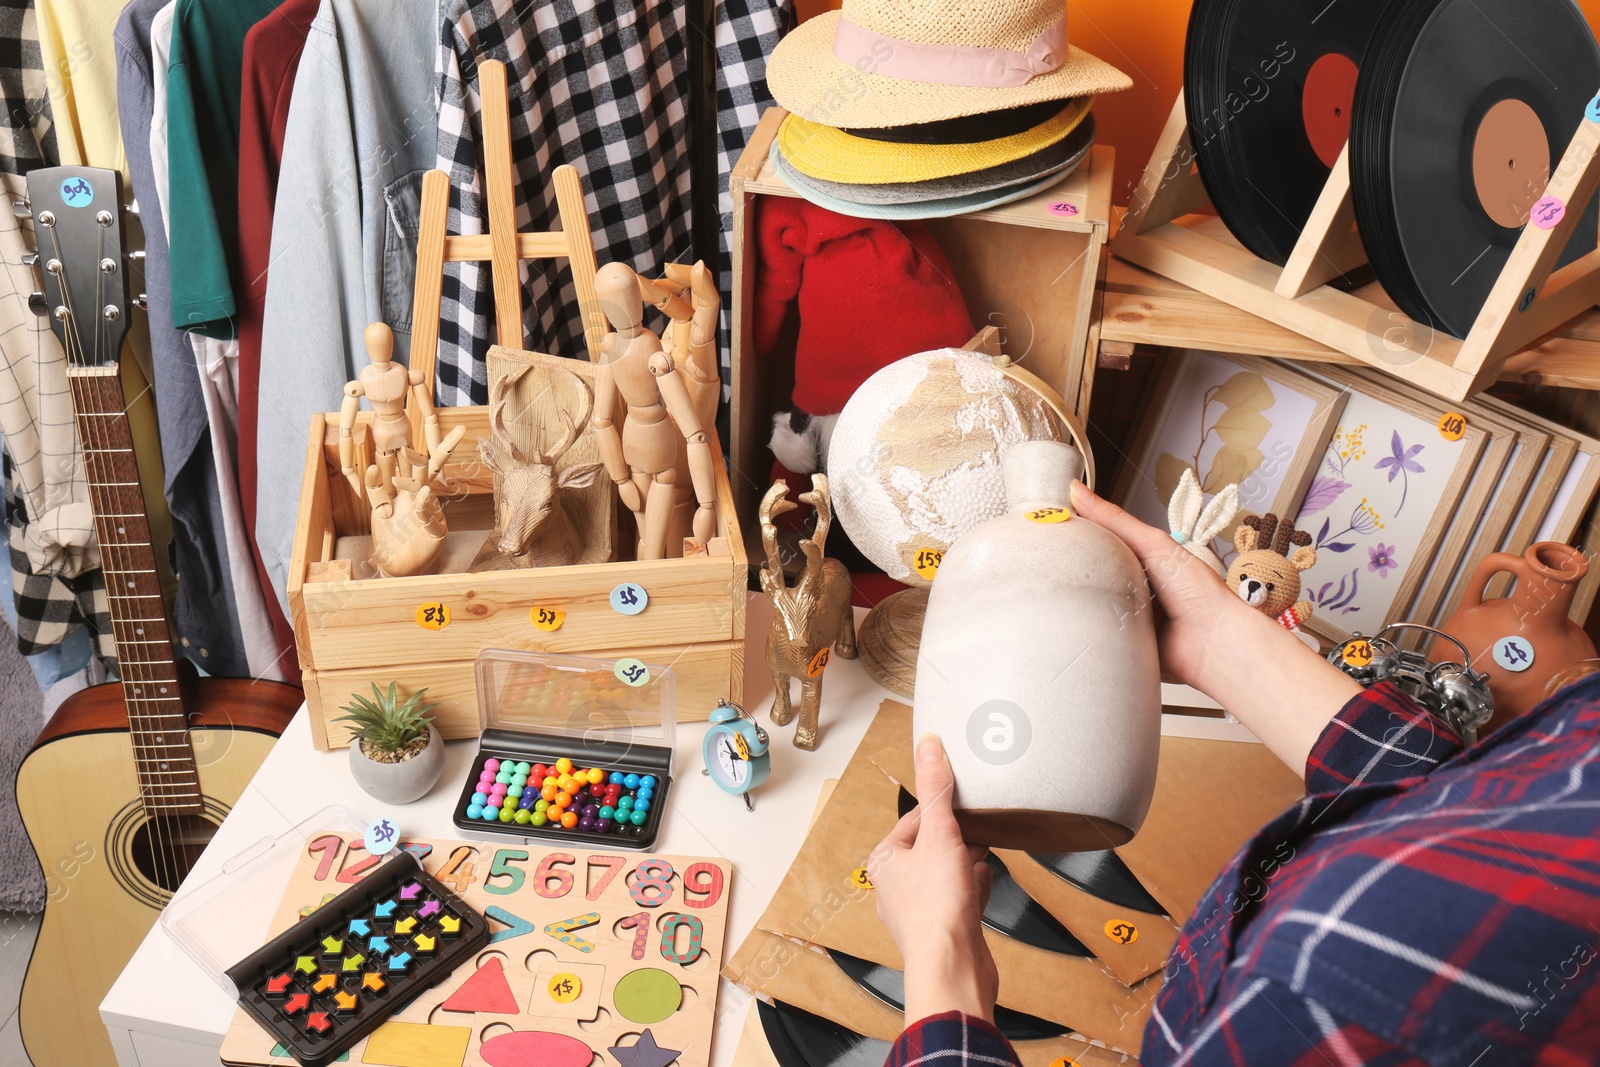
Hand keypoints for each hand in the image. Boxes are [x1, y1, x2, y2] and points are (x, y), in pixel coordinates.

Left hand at [868, 735, 997, 1023]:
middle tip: (977, 822)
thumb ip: (936, 790)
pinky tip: (984, 881)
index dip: (941, 807)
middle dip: (955, 835)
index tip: (962, 797)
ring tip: (983, 849)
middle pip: (930, 846)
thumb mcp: (940, 834)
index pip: (915, 819)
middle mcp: (896, 886)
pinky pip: (958, 899)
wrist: (953, 968)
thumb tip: (929, 746)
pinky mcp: (944, 930)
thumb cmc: (936, 909)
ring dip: (965, 861)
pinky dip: (972, 887)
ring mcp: (920, 911)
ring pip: (944, 873)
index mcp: (886, 861)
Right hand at [1068, 480, 1360, 773]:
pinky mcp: (1124, 644)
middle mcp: (1136, 588)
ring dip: (1080, 602)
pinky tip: (1069, 622)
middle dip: (1074, 570)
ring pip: (1093, 605)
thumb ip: (1114, 520)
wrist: (1213, 643)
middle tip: (1042, 562)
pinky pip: (1097, 634)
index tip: (1048, 528)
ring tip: (1051, 592)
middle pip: (1095, 574)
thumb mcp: (1152, 544)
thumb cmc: (1198, 591)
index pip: (1104, 542)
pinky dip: (1087, 629)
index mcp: (1145, 561)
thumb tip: (1075, 489)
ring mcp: (1130, 617)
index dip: (1078, 535)